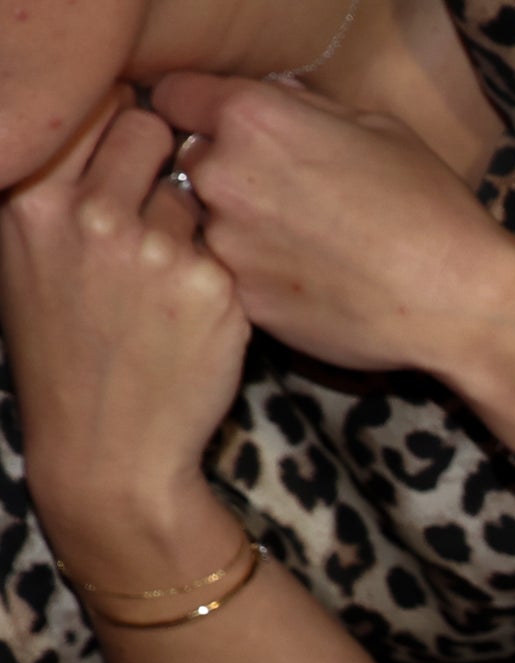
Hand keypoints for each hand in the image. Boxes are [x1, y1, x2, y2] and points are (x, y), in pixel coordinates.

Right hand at [0, 95, 251, 567]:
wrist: (109, 446)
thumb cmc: (68, 347)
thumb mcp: (29, 254)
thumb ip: (57, 186)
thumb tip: (100, 116)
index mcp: (33, 198)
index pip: (88, 108)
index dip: (112, 121)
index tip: (119, 152)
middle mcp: (88, 212)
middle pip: (148, 128)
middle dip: (160, 154)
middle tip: (153, 205)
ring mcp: (153, 248)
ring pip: (194, 191)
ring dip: (189, 221)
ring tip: (162, 279)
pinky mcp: (213, 284)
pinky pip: (228, 247)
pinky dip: (218, 272)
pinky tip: (192, 313)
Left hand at [150, 71, 514, 437]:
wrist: (460, 302)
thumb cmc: (432, 209)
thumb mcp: (377, 128)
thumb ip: (304, 110)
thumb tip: (275, 104)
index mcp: (251, 119)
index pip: (174, 97)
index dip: (199, 110)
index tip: (222, 127)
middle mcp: (223, 176)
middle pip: (190, 161)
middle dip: (226, 172)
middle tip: (284, 196)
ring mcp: (227, 244)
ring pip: (209, 223)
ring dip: (242, 229)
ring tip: (307, 247)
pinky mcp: (243, 300)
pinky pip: (234, 276)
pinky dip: (263, 277)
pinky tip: (315, 282)